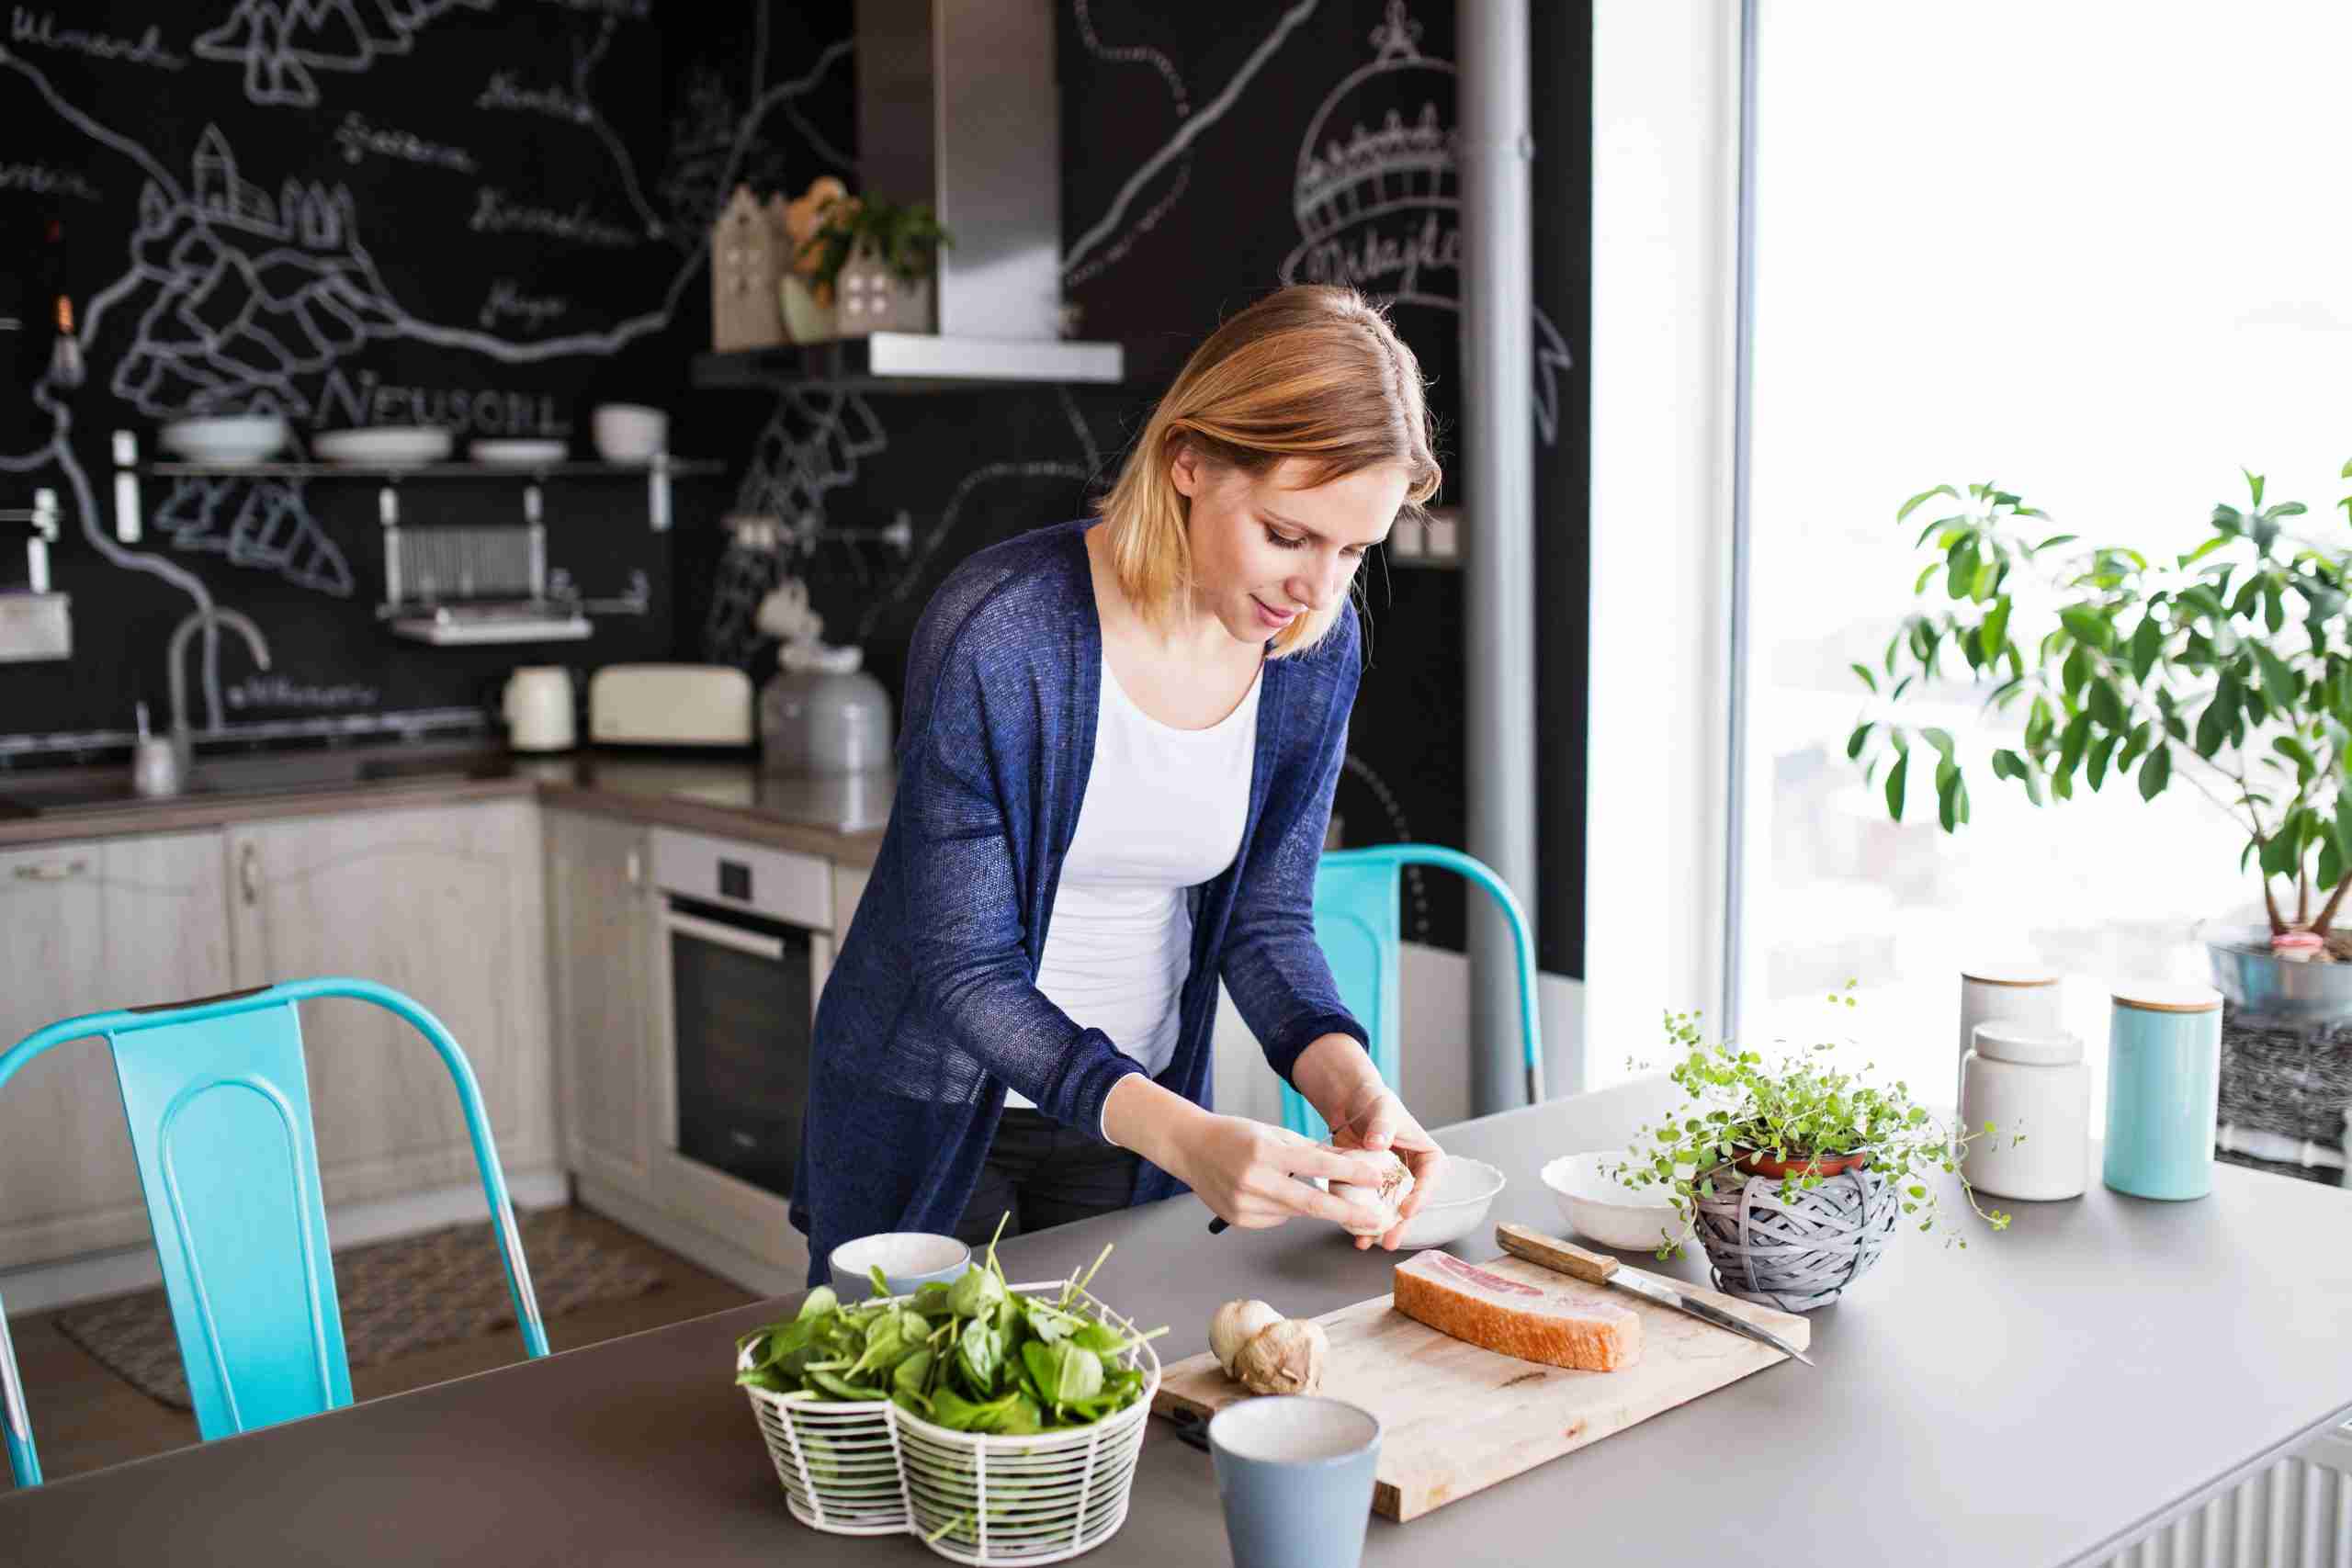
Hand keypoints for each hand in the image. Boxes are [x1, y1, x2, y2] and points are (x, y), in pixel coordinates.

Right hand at [1173, 1112, 1403, 1231]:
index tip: (1376, 1178)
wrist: (1191, 1148)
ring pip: (1295, 1213)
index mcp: (1265, 1152)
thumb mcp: (1275, 1134)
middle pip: (1311, 1204)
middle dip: (1348, 1213)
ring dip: (1309, 1205)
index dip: (1349, 1173)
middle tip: (1377, 1220)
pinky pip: (1276, 1219)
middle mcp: (1253, 1181)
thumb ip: (1313, 1152)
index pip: (1316, 1166)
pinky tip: (1267, 1191)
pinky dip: (1283, 1208)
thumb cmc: (1236, 1135)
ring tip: (1292, 1184)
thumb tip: (1353, 1165)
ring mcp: (1244, 1205)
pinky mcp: (1239, 1220)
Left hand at [1324, 1083, 1445, 1251]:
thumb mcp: (1382, 1110)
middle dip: (1400, 1224)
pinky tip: (1353, 1233)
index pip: (1431, 1179)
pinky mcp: (1372, 1187)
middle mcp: (1414, 1174)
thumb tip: (1378, 1144)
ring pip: (1390, 1210)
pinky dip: (1362, 1218)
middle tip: (1390, 1241)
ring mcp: (1392, 1183)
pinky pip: (1370, 1206)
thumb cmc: (1374, 1101)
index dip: (1421, 1197)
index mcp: (1428, 1156)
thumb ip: (1382, 1126)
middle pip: (1411, 1202)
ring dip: (1380, 1228)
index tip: (1407, 1210)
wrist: (1350, 1104)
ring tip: (1367, 1243)